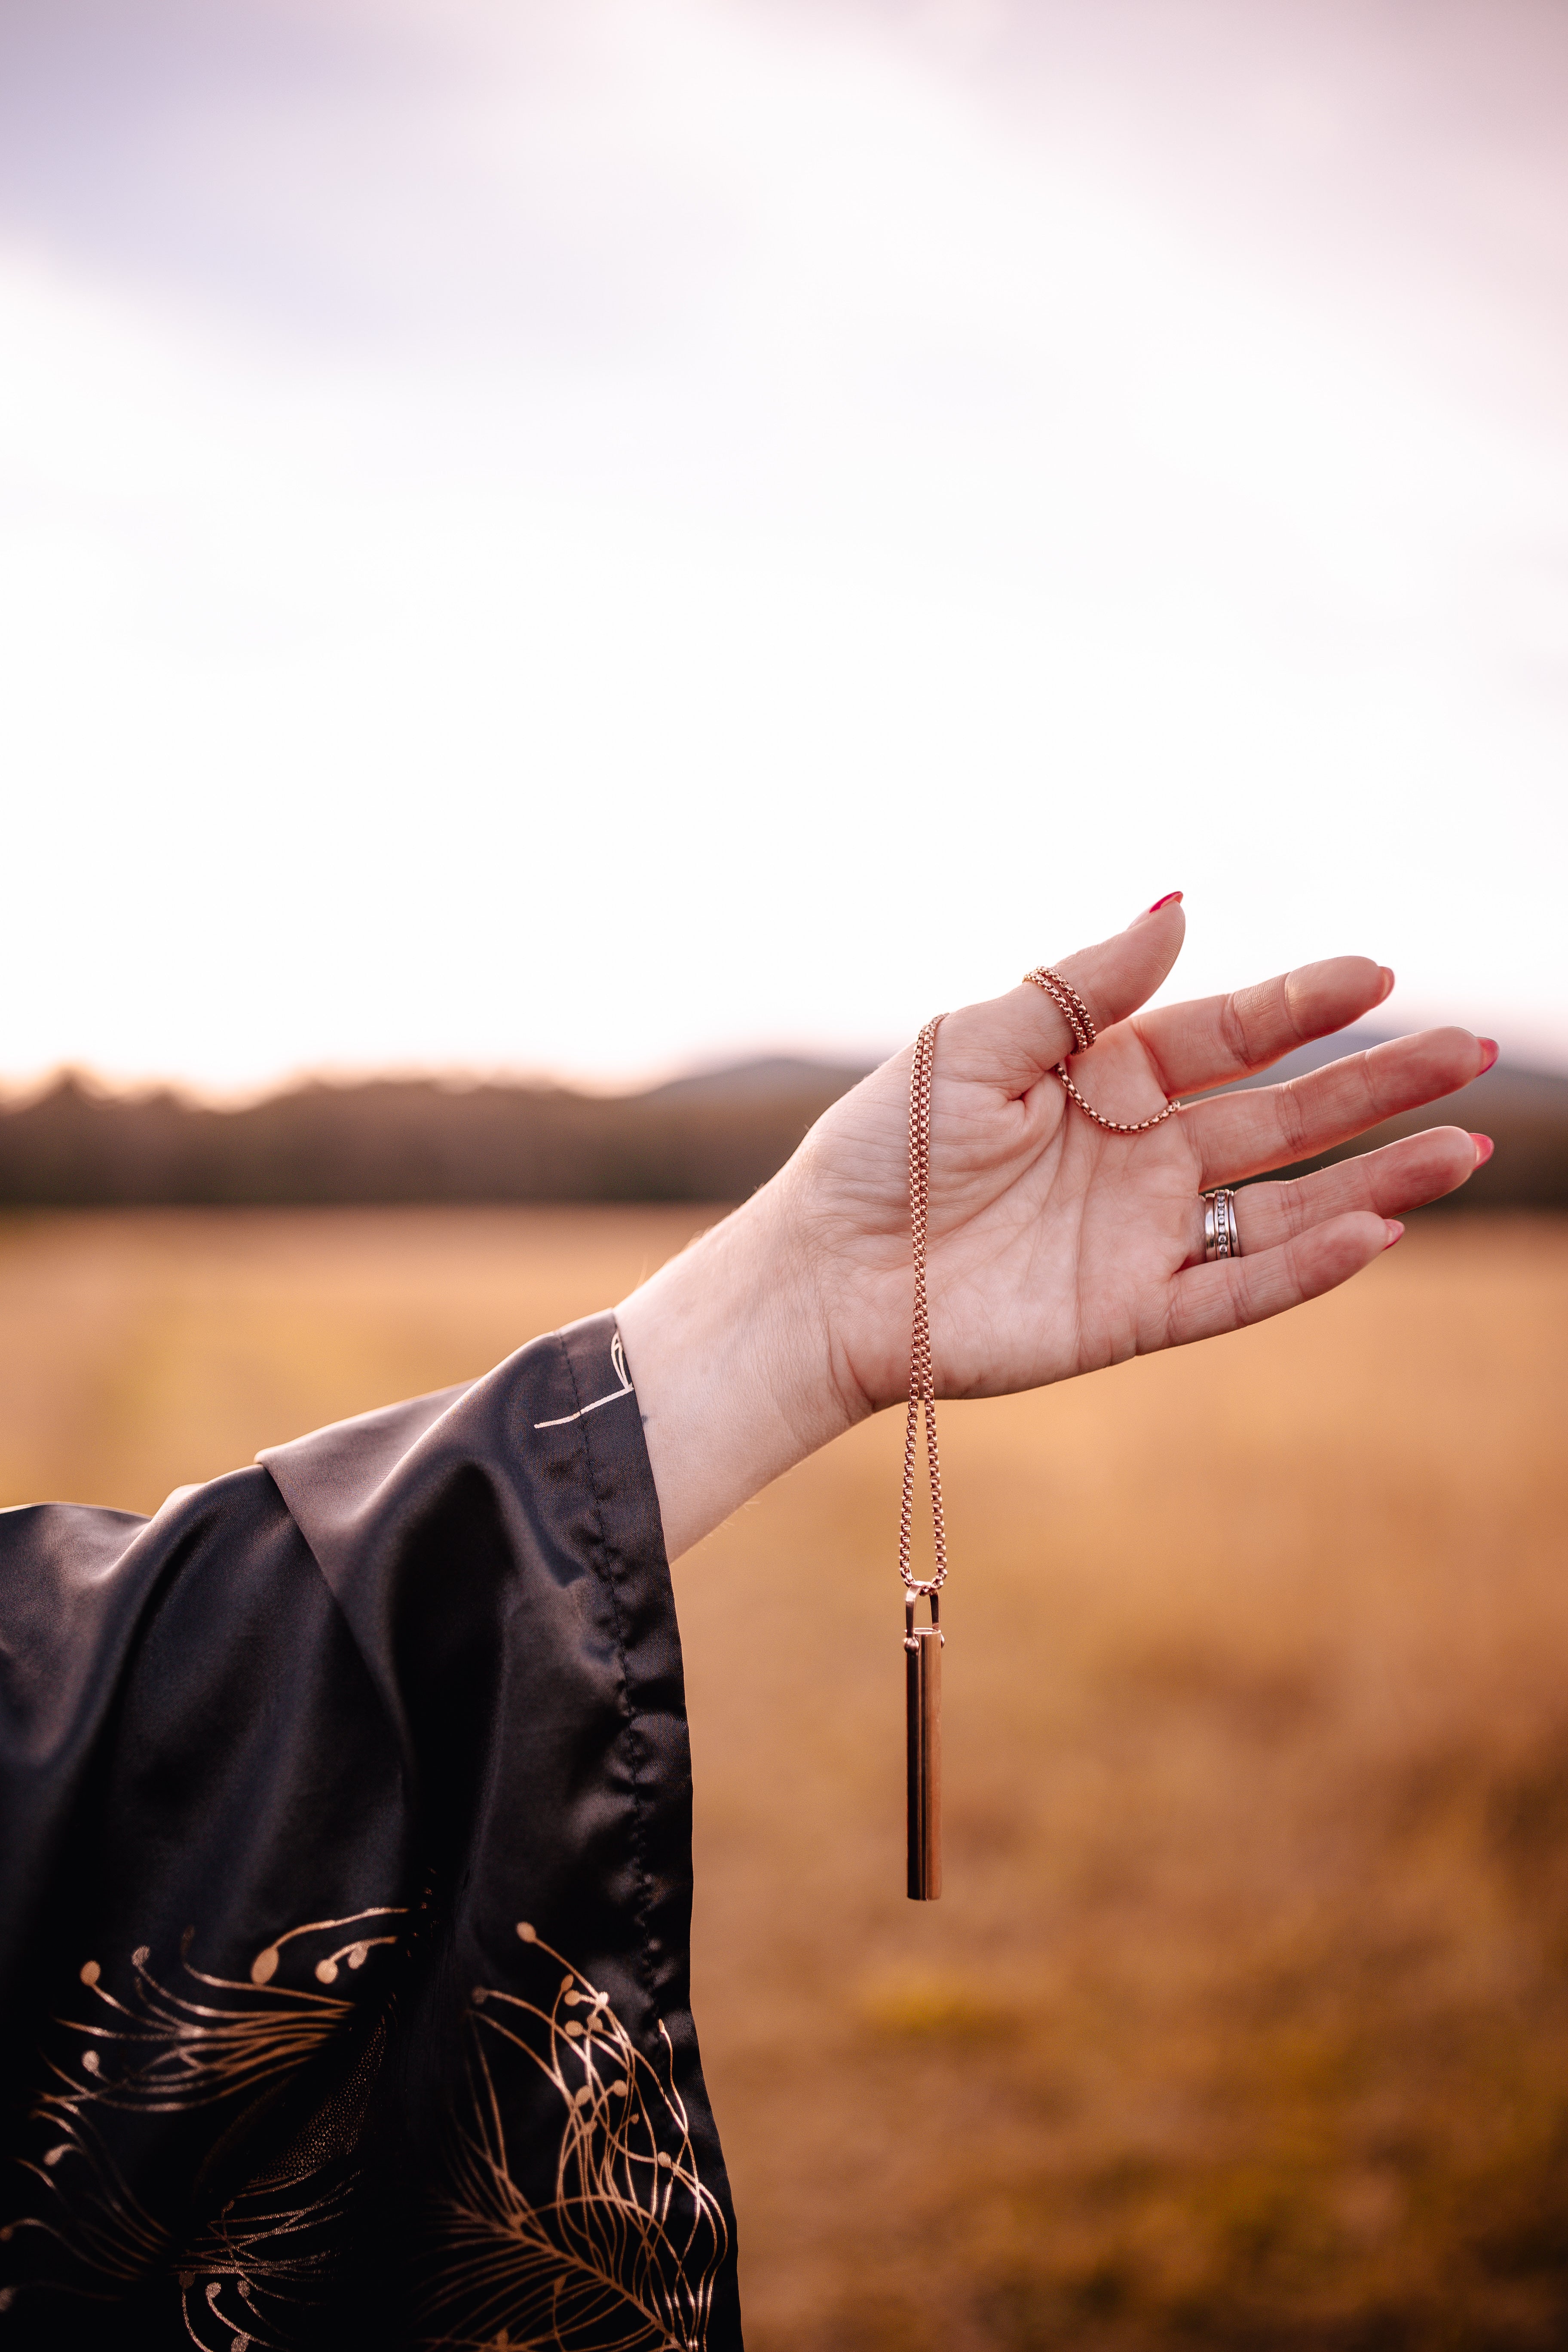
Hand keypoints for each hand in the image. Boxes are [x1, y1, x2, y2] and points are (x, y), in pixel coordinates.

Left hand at [616, 898, 1491, 1557]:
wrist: (829, 1269)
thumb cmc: (886, 1147)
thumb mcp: (976, 1038)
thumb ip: (1083, 986)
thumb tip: (1182, 908)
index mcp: (1107, 1077)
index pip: (1231, 1031)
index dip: (1305, 1001)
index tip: (1379, 970)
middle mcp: (1144, 1154)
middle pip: (1285, 1113)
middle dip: (1377, 1080)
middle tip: (1467, 1048)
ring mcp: (1146, 1236)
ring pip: (1287, 1204)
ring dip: (1376, 1175)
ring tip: (1463, 1145)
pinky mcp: (1133, 1313)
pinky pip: (1237, 1291)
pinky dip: (1306, 1266)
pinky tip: (1375, 1228)